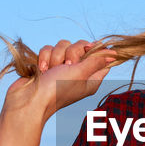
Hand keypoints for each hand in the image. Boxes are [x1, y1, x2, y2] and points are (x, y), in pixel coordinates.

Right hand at [2, 38, 121, 124]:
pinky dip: (44, 57)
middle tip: (67, 65)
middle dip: (71, 52)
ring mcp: (61, 68)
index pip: (100, 57)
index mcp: (91, 77)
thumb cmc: (57, 90)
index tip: (87, 50)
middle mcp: (77, 72)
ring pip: (63, 45)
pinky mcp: (47, 64)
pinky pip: (48, 49)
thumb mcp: (80, 74)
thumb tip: (114, 54)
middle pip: (81, 46)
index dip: (94, 50)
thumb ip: (96, 61)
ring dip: (55, 56)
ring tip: (51, 71)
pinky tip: (42, 70)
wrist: (29, 100)